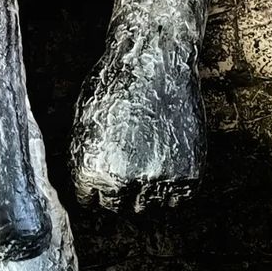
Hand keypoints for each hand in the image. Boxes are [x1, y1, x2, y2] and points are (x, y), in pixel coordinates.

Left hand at [69, 43, 204, 212]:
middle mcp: (123, 181)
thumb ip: (85, 158)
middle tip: (124, 169)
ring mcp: (157, 180)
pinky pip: (178, 198)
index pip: (89, 199)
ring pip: (149, 207)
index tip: (100, 179)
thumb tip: (87, 185)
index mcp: (92, 168)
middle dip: (117, 192)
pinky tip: (165, 163)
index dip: (93, 187)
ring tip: (145, 162)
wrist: (153, 63)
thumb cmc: (113, 85)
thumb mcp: (83, 121)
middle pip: (118, 207)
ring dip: (145, 192)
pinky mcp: (188, 175)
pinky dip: (172, 188)